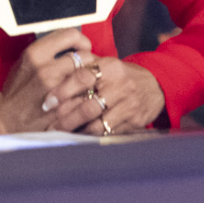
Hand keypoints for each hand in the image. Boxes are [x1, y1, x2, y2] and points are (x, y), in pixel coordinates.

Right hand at [0, 29, 90, 133]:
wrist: (4, 118)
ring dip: (92, 79)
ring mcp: (55, 91)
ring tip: (87, 83)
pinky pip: (87, 98)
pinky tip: (83, 98)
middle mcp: (45, 70)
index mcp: (35, 54)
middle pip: (85, 56)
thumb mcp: (27, 62)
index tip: (83, 48)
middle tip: (87, 68)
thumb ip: (50, 50)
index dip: (81, 41)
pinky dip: (88, 97)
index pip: (70, 35)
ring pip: (89, 77)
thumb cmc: (18, 89)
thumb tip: (78, 44)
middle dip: (90, 62)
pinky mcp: (61, 110)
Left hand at [47, 53, 164, 135]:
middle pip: (87, 106)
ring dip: (76, 131)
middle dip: (65, 119)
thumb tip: (50, 79)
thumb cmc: (121, 76)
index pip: (81, 78)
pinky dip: (91, 136)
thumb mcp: (106, 65)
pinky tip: (80, 136)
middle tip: (49, 125)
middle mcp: (122, 85)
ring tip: (62, 133)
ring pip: (96, 124)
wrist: (156, 85)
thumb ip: (82, 69)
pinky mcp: (134, 121)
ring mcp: (129, 104)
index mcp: (111, 67)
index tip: (48, 102)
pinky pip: (107, 133)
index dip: (61, 91)